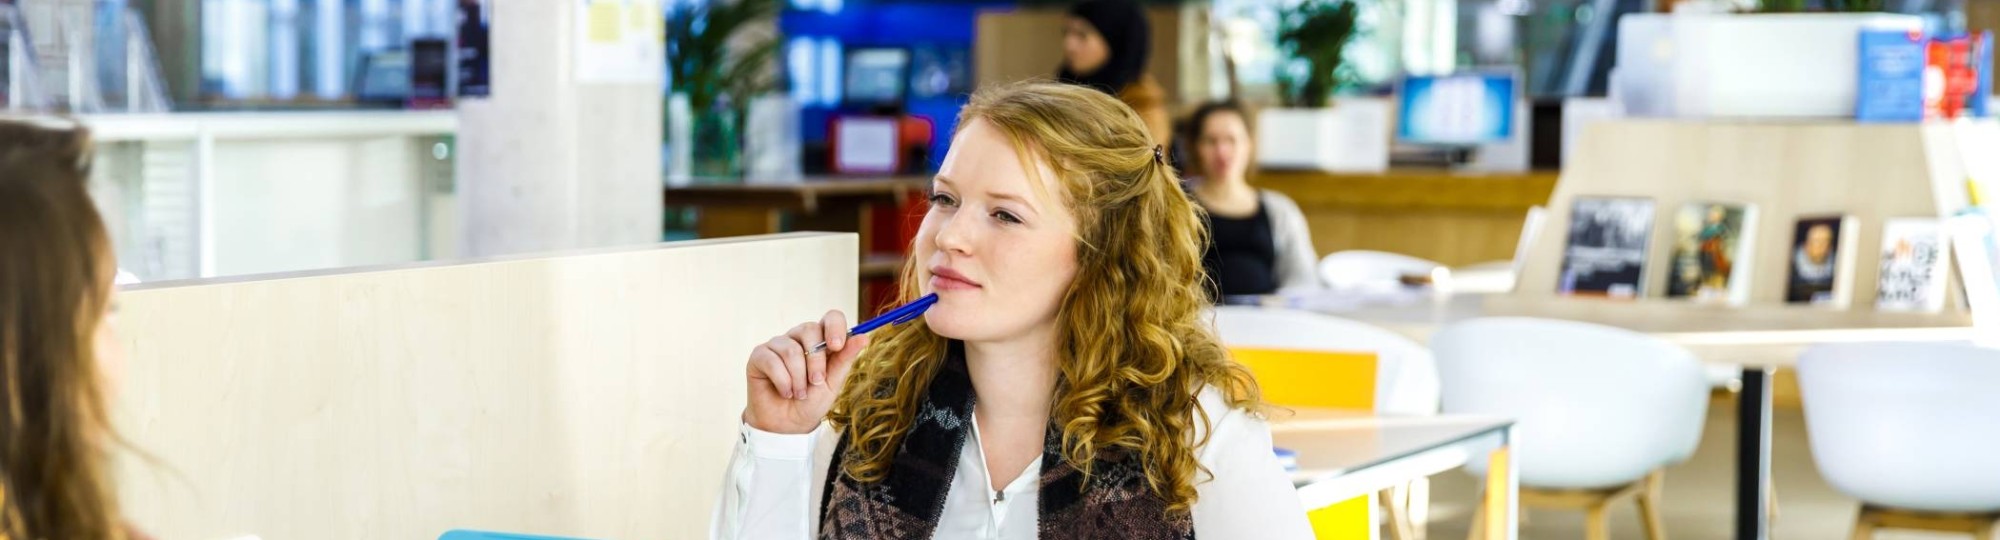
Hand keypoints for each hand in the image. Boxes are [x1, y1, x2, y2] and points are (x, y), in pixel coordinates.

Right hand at [743, 310, 871, 433]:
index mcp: (821, 340)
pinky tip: (785, 392)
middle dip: (816, 361)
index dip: (835, 327)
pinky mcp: (759, 356)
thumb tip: (864, 337)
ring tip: (799, 394)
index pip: (831, 317)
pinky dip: (782, 381)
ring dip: (798, 378)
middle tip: (816, 382)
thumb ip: (845, 359)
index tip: (837, 346)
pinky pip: (771, 360)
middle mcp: (798, 337)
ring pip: (791, 349)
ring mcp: (777, 345)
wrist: (788, 425)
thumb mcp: (833, 382)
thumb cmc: (812, 402)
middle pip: (809, 330)